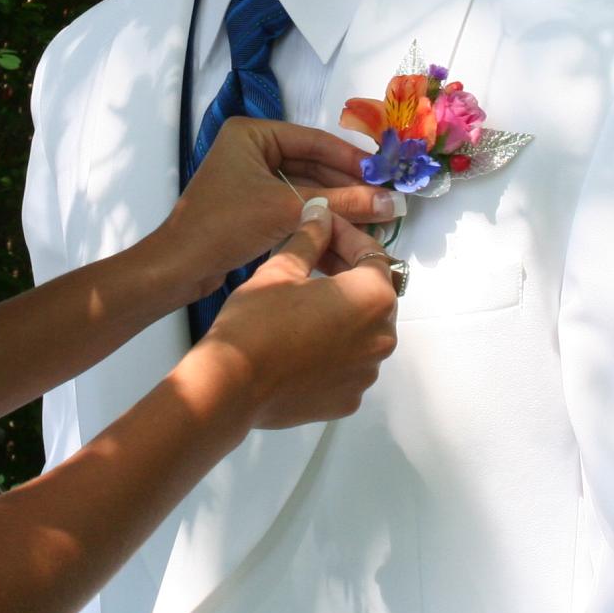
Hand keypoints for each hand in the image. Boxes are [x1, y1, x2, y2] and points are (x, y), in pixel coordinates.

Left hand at [145, 118, 398, 304]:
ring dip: (336, 202)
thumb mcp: (287, 209)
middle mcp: (250, 148)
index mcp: (252, 133)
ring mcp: (250, 176)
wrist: (179, 268)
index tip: (386, 174)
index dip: (352, 159)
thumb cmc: (225, 226)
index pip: (314, 141)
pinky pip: (292, 203)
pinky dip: (317, 215)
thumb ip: (342, 203)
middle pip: (311, 163)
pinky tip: (346, 229)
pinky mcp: (251, 204)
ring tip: (374, 216)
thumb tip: (392, 203)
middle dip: (346, 184)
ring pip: (304, 186)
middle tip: (385, 200)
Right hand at [197, 201, 399, 429]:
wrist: (231, 385)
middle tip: (313, 257)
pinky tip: (302, 339)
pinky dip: (334, 347)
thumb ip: (311, 238)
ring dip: (342, 311)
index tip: (323, 227)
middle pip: (372, 294)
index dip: (346, 236)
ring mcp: (367, 374)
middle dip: (347, 272)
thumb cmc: (257, 321)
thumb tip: (321, 213)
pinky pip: (349, 364)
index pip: (372, 254)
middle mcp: (382, 338)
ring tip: (305, 300)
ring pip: (362, 330)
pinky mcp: (348, 399)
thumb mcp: (282, 269)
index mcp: (373, 298)